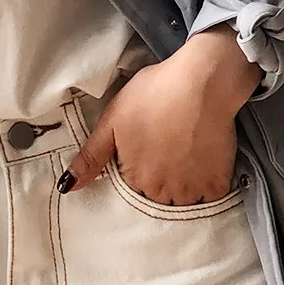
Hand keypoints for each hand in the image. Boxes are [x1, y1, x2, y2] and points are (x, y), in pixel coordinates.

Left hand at [60, 23, 261, 204]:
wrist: (202, 81)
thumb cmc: (154, 94)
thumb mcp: (112, 121)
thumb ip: (90, 158)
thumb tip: (66, 187)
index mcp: (134, 179)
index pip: (131, 193)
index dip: (136, 173)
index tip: (144, 153)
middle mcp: (162, 192)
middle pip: (156, 200)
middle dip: (157, 183)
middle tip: (165, 151)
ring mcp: (192, 189)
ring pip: (182, 202)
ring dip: (181, 188)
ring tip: (182, 157)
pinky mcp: (217, 182)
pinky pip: (209, 199)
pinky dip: (206, 188)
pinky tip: (202, 164)